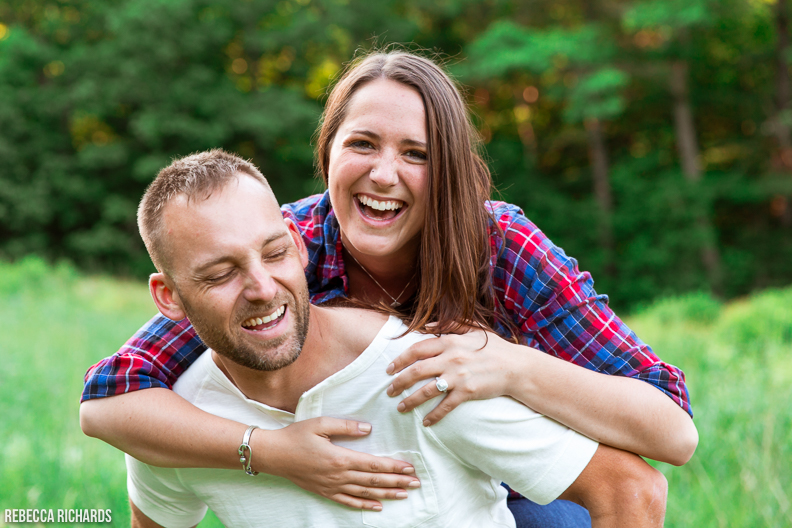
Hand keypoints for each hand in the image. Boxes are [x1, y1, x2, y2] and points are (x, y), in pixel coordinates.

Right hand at [255, 417, 420, 510]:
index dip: (393, 466)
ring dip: (386, 493)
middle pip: (373, 480)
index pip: (373, 463)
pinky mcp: (325, 492)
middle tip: (416, 483)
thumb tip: (368, 429)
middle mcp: (338, 475)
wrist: (274, 454)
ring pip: (365, 492)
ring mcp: (332, 486)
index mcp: (340, 458)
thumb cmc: (297, 435)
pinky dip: (364, 504)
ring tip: (404, 494)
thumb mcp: (321, 423)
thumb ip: (346, 426)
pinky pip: (348, 501)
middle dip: (397, 482)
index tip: (409, 467)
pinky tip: (378, 506)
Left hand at [386, 329, 519, 425]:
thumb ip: (451, 325)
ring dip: (410, 401)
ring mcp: (458, 376)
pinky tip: (425, 422)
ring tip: (400, 408)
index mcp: (449, 341)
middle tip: (389, 390)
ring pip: (426, 390)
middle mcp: (451, 358)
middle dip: (399, 382)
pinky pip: (445, 406)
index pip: (417, 350)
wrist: (516, 367)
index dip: (400, 359)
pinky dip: (433, 415)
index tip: (389, 369)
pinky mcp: (467, 392)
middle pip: (416, 370)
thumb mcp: (474, 330)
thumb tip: (429, 325)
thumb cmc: (495, 347)